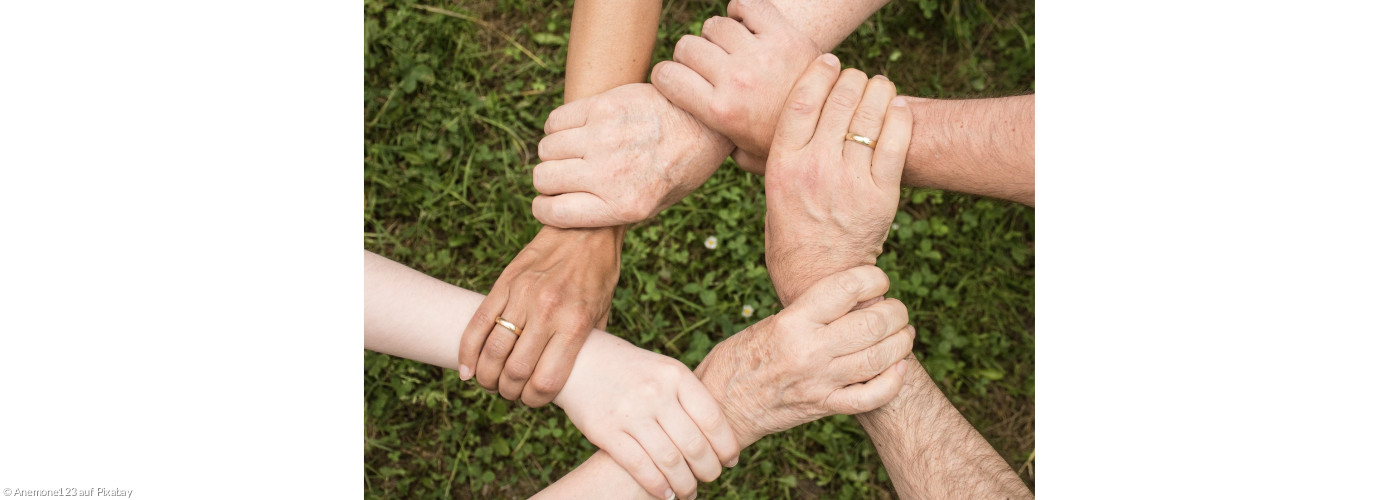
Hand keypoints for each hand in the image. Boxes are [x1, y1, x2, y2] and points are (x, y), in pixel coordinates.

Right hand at [457, 225, 621, 406]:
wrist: (585, 229)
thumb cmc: (598, 275)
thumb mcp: (602, 314)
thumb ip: (585, 346)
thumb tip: (571, 379)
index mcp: (574, 324)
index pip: (545, 381)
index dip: (535, 400)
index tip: (533, 400)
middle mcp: (547, 312)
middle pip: (515, 371)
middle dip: (509, 391)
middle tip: (511, 393)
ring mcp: (522, 296)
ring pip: (492, 351)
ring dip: (487, 376)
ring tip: (491, 382)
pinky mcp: (504, 283)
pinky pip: (478, 323)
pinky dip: (467, 352)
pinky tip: (467, 369)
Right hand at [531, 83, 732, 227]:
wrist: (706, 123)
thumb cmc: (680, 168)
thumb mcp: (654, 205)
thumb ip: (612, 211)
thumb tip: (566, 210)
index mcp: (624, 206)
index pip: (553, 212)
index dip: (544, 208)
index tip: (549, 202)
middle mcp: (611, 174)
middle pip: (544, 178)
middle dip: (548, 180)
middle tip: (565, 175)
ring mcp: (605, 137)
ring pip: (546, 148)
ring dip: (554, 152)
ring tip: (574, 151)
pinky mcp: (604, 106)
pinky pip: (556, 120)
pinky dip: (558, 127)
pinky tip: (577, 130)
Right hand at [554, 331, 740, 499]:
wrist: (579, 360)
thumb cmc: (631, 370)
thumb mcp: (663, 370)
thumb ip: (688, 397)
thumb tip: (720, 436)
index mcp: (675, 375)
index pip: (712, 419)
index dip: (726, 446)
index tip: (730, 461)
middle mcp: (655, 392)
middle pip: (694, 444)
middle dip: (708, 470)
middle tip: (710, 478)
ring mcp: (629, 412)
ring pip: (670, 460)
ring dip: (685, 484)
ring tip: (689, 491)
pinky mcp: (605, 431)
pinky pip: (639, 466)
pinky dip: (657, 486)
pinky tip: (666, 494)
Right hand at [651, 0, 819, 173]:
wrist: (835, 126)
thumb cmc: (785, 144)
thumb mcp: (747, 158)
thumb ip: (719, 147)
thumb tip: (697, 142)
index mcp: (720, 111)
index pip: (666, 76)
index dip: (666, 76)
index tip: (677, 80)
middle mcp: (736, 80)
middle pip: (687, 47)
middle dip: (691, 56)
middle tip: (708, 67)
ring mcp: (760, 55)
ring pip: (714, 25)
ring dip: (718, 36)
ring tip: (731, 50)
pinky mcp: (784, 35)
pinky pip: (748, 5)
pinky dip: (741, 10)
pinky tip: (746, 25)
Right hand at [694, 266, 913, 444]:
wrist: (721, 406)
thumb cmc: (741, 357)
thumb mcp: (770, 323)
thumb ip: (809, 312)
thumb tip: (853, 298)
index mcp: (792, 321)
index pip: (847, 288)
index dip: (874, 278)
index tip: (878, 280)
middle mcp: (809, 350)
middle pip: (873, 323)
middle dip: (896, 312)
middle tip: (897, 310)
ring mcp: (819, 382)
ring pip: (880, 358)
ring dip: (901, 342)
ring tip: (903, 333)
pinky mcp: (824, 407)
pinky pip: (871, 396)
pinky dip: (893, 381)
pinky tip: (898, 368)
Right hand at [762, 54, 911, 305]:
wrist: (820, 280)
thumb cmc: (792, 235)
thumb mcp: (771, 193)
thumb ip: (775, 156)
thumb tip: (776, 119)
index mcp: (783, 164)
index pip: (802, 99)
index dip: (819, 71)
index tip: (829, 60)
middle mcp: (815, 168)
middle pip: (839, 99)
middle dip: (852, 79)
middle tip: (857, 78)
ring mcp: (850, 181)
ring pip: (870, 114)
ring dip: (879, 90)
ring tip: (880, 87)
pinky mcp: (881, 195)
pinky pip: (896, 141)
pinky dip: (900, 116)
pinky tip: (898, 108)